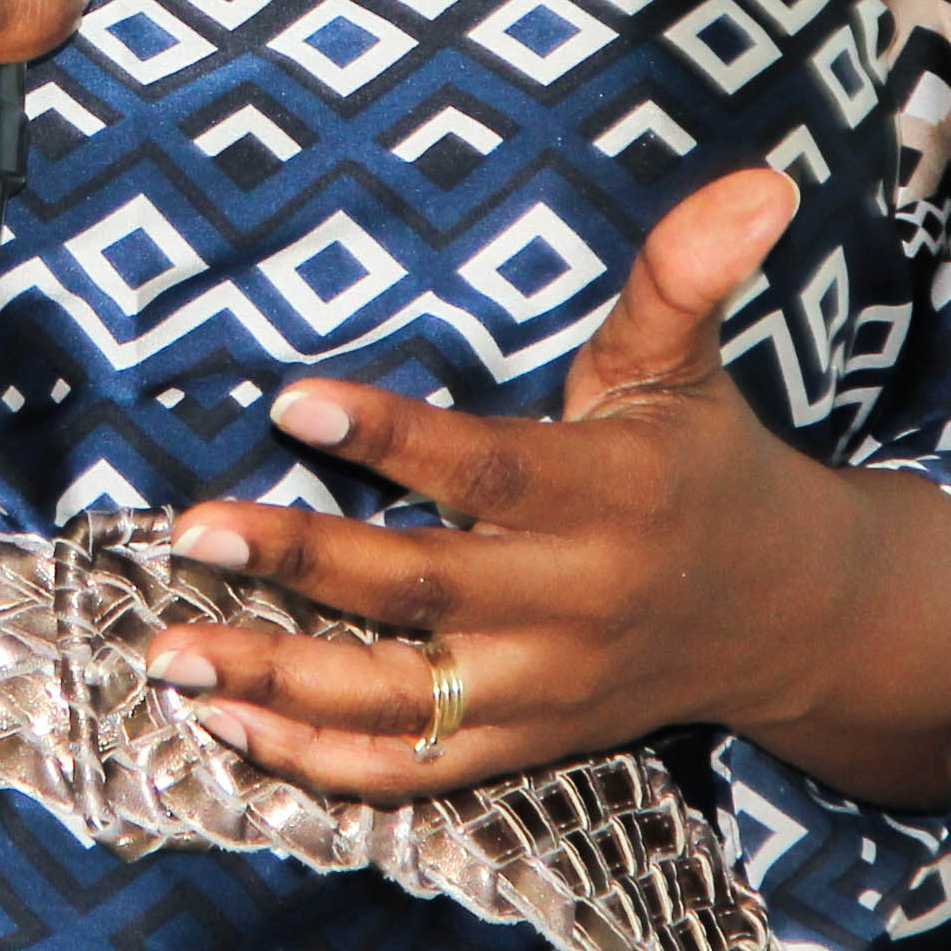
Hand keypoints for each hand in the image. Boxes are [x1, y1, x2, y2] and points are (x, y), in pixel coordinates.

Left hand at [143, 165, 950, 807]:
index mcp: (605, 499)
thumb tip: (756, 180)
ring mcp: (539, 691)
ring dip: (275, 682)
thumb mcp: (687, 365)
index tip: (289, 401)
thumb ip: (684, 274)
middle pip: (419, 590)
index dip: (389, 439)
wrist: (782, 618)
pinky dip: (315, 761)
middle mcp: (569, 606)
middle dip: (297, 563)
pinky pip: (408, 770)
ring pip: (396, 702)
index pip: (485, 471)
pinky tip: (224, 721)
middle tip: (189, 532)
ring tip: (168, 652)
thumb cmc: (703, 466)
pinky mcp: (518, 746)